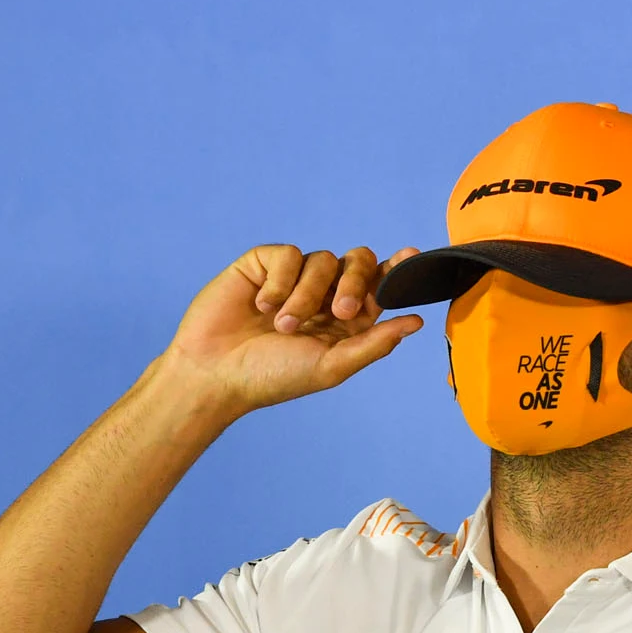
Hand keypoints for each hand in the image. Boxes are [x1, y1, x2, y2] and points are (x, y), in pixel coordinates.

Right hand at [161, 244, 423, 415]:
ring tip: (282, 326)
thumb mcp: (331, 366)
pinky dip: (280, 282)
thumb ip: (374, 344)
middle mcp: (323, 293)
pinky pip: (288, 254)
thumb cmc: (272, 377)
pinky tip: (262, 306)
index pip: (379, 285)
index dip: (397, 269)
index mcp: (346, 319)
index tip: (411, 257)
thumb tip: (416, 322)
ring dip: (305, 296)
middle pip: (358, 262)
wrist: (215, 373)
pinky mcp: (263, 264)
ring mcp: (294, 277)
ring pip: (322, 259)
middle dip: (355, 282)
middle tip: (339, 311)